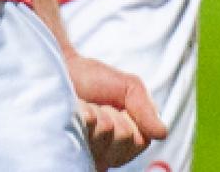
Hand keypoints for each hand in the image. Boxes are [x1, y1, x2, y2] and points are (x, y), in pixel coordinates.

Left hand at [66, 53, 166, 168]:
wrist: (57, 67)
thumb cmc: (91, 77)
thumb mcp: (128, 87)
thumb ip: (146, 109)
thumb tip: (163, 134)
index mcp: (123, 139)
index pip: (141, 142)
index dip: (131, 122)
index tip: (118, 106)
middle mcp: (105, 151)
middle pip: (123, 146)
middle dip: (113, 121)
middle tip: (99, 106)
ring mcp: (85, 153)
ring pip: (104, 145)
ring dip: (96, 120)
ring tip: (84, 108)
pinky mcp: (66, 153)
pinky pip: (84, 145)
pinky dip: (84, 123)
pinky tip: (74, 116)